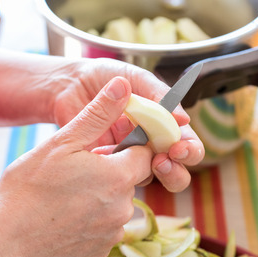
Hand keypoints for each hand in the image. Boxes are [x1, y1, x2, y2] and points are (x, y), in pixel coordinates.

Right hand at [0, 76, 152, 256]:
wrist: (7, 241)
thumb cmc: (29, 189)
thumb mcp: (62, 143)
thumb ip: (97, 115)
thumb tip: (122, 86)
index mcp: (118, 176)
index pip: (144, 155)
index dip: (126, 150)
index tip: (104, 150)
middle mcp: (123, 207)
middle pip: (128, 182)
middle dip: (109, 175)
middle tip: (76, 175)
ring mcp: (112, 232)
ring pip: (116, 207)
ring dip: (100, 200)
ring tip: (67, 199)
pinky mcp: (101, 251)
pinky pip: (104, 230)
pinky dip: (91, 223)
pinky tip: (66, 220)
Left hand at [53, 58, 203, 191]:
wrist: (69, 85)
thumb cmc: (105, 77)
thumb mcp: (135, 78)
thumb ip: (158, 94)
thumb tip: (183, 119)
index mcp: (163, 124)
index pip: (186, 144)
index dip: (189, 150)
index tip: (177, 149)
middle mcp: (150, 144)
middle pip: (175, 170)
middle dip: (175, 172)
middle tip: (162, 163)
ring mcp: (128, 157)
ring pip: (148, 178)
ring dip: (145, 173)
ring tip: (132, 160)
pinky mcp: (107, 165)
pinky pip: (116, 175)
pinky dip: (114, 168)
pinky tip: (104, 153)